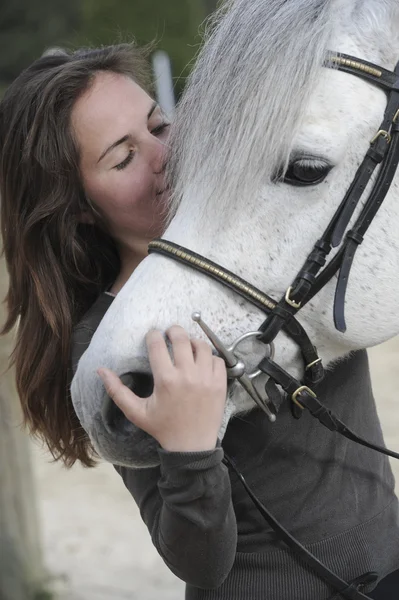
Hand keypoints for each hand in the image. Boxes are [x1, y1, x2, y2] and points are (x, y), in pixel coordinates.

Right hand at [98, 325, 226, 451]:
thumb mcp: (136, 412)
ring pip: (202, 345)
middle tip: (170, 333)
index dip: (153, 335)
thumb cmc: (163, 428)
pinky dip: (210, 356)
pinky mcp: (220, 383)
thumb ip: (117, 391)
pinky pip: (218, 359)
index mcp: (165, 380)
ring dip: (193, 341)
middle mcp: (187, 375)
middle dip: (173, 331)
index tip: (152, 335)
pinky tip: (202, 361)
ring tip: (187, 346)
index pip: (157, 344)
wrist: (191, 446)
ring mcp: (206, 378)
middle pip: (181, 338)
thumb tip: (100, 370)